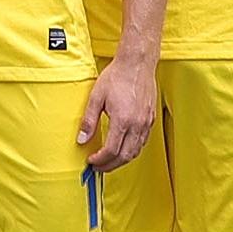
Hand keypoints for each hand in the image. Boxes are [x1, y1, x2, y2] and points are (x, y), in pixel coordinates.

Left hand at [79, 54, 157, 172]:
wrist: (137, 63)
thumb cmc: (117, 77)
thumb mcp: (96, 97)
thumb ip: (88, 121)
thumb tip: (81, 139)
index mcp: (122, 120)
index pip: (111, 151)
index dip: (99, 160)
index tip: (91, 161)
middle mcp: (137, 124)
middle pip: (125, 156)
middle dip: (110, 166)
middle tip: (98, 167)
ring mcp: (146, 122)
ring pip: (136, 151)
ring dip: (122, 160)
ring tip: (108, 161)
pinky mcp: (151, 119)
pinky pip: (143, 142)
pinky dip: (132, 150)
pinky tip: (122, 148)